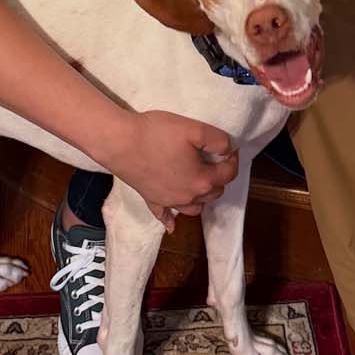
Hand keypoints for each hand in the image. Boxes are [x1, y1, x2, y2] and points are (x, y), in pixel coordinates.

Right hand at [103, 110, 239, 221]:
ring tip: (199, 182)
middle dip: (218, 178)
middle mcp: (188, 196)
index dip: (232, 160)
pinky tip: (172, 225)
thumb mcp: (194, 129)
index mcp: (201, 180)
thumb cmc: (157, 134)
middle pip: (214, 193)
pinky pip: (164, 216)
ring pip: (194, 208)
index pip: (228, 174)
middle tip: (213, 160)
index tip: (229, 148)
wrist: (121, 143)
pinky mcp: (151, 200)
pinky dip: (170, 221)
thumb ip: (217, 140)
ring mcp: (169, 201)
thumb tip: (228, 150)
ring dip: (202, 198)